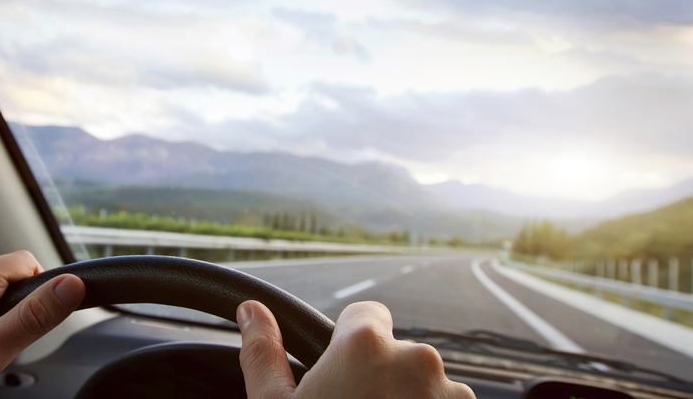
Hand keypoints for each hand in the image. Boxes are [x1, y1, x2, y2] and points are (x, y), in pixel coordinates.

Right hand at [237, 300, 475, 398]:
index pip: (367, 315)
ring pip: (426, 386)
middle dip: (380, 379)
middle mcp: (417, 360)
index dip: (350, 343)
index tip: (341, 373)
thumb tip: (250, 311)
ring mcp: (452, 394)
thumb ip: (263, 353)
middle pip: (397, 353)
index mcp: (366, 345)